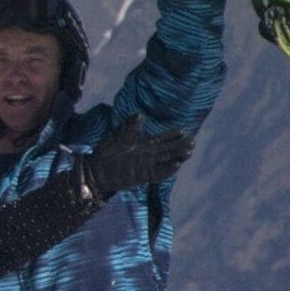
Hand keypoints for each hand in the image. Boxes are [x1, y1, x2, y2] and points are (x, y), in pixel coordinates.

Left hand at [76, 117, 194, 200]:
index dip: (172, 135)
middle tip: (193, 142)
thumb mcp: (118, 135)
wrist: (97, 169)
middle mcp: (147, 154)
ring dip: (177, 157)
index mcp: (142, 144)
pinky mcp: (143, 176)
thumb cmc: (106, 150)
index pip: (161, 138)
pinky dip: (167, 170)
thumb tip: (141, 114)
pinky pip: (158, 174)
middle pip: (168, 150)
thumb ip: (130, 126)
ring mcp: (146, 165)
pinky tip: (176, 165)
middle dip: (180, 145)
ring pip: (166, 161)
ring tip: (189, 152)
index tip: (183, 130)